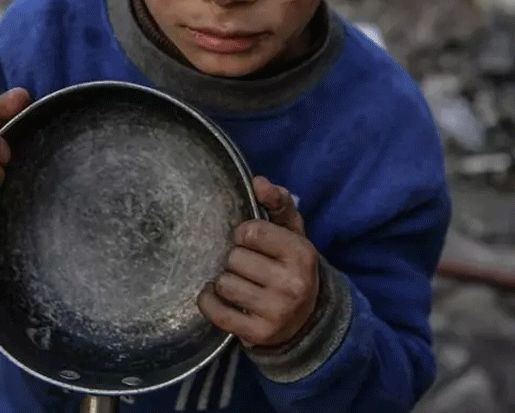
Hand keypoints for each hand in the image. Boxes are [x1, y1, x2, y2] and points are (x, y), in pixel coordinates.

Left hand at [197, 176, 319, 348]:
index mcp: (302, 253)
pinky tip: (217, 297)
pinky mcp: (258, 334)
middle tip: (247, 267)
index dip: (244, 234)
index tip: (251, 242)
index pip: (251, 232)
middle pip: (235, 258)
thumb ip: (277, 202)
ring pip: (223, 284)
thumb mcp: (291, 232)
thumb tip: (258, 181)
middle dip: (235, 259)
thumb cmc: (290, 266)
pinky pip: (215, 311)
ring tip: (239, 283)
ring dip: (224, 281)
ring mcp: (276, 312)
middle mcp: (293, 284)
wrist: (305, 319)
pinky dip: (209, 301)